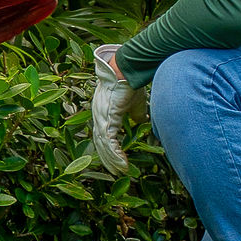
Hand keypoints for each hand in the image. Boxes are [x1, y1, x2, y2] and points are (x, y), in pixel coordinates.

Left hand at [90, 43, 130, 175]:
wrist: (127, 69)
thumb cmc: (129, 82)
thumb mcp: (134, 103)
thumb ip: (136, 114)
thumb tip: (142, 121)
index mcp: (103, 113)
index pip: (102, 136)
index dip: (108, 149)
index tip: (115, 161)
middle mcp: (98, 116)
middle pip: (100, 144)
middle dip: (107, 159)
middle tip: (115, 172)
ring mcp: (101, 118)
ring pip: (103, 145)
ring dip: (112, 160)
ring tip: (121, 170)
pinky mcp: (107, 118)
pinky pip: (109, 142)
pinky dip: (115, 154)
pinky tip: (122, 163)